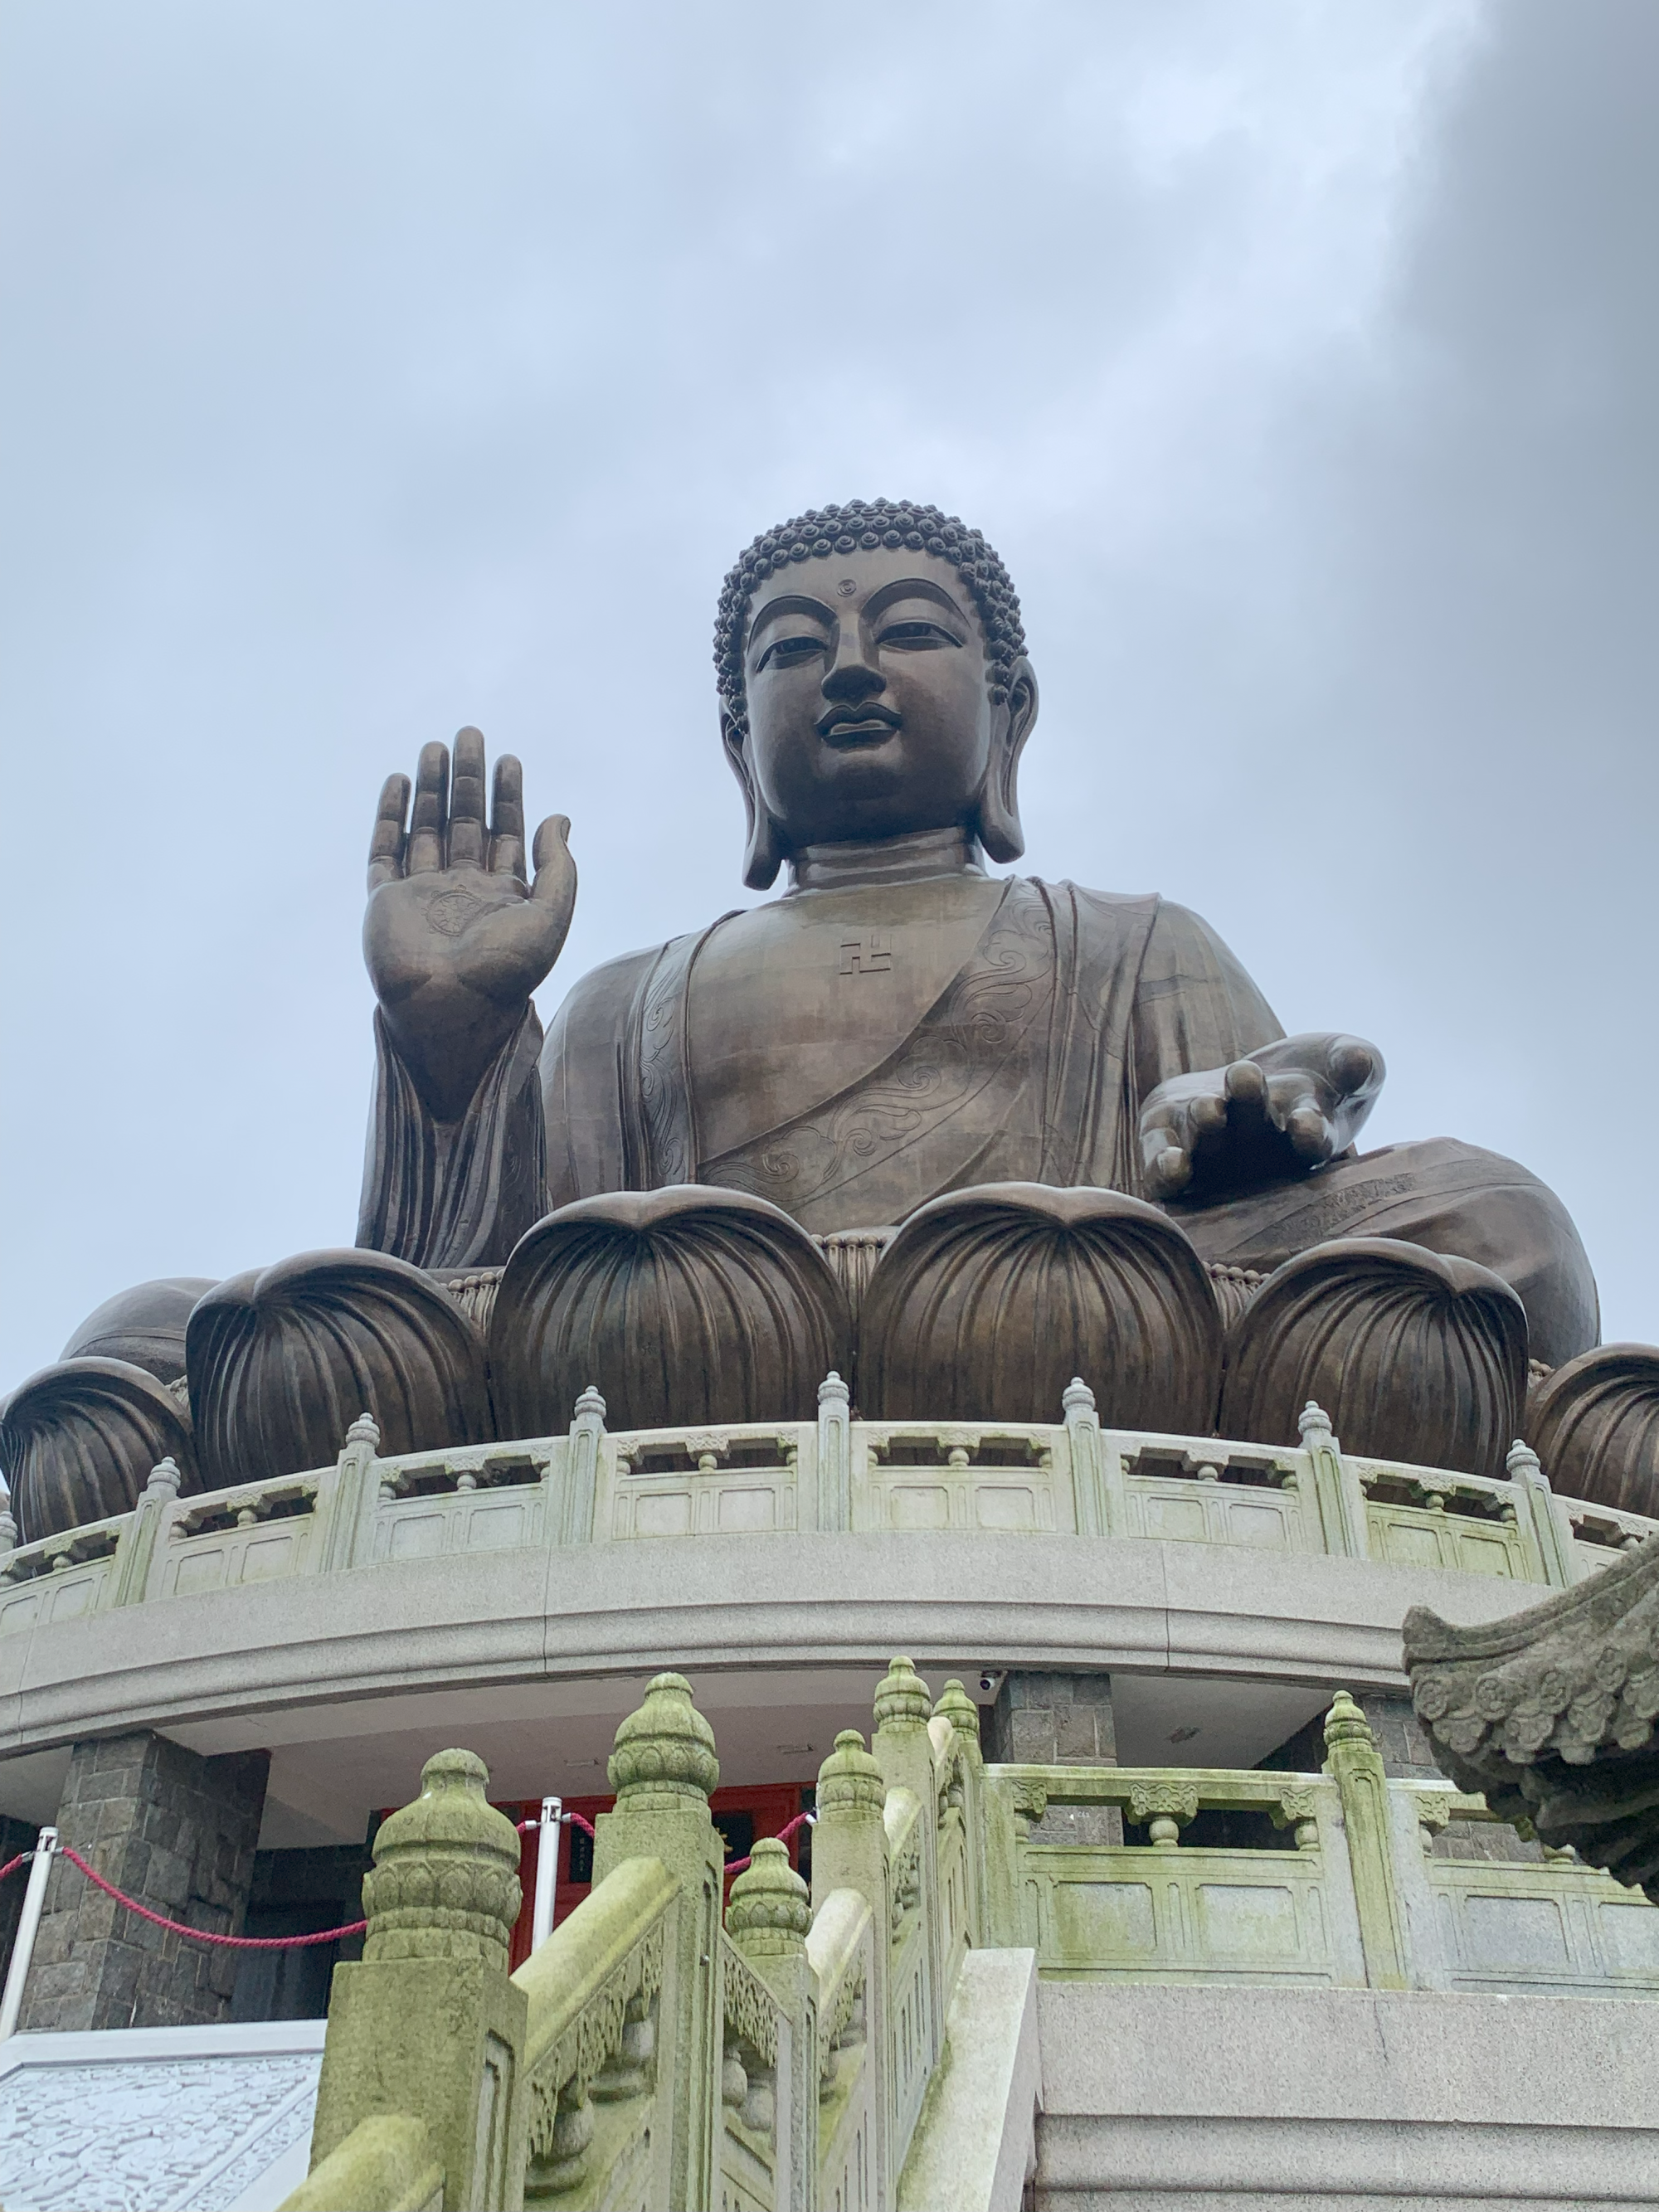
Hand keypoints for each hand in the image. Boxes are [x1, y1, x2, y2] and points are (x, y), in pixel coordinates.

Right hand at [364, 728, 576, 1121]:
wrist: (451, 1009)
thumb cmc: (506, 972)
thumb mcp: (551, 915)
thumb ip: (559, 867)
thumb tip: (560, 818)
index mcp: (502, 897)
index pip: (505, 833)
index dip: (508, 796)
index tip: (509, 760)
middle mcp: (461, 892)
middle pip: (465, 822)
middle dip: (468, 779)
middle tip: (471, 734)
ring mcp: (422, 895)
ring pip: (426, 828)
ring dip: (431, 788)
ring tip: (436, 746)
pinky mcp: (386, 902)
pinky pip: (385, 851)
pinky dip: (391, 816)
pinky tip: (400, 782)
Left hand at [1140, 1033, 1383, 1202]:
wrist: (1251, 1080)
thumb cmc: (1314, 1075)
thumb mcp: (1342, 1060)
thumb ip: (1359, 1065)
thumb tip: (1361, 1062)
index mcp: (1307, 1139)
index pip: (1312, 1143)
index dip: (1310, 1136)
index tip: (1307, 1124)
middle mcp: (1259, 1158)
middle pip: (1254, 1140)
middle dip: (1250, 1112)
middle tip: (1247, 1079)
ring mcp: (1212, 1157)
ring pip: (1209, 1152)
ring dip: (1208, 1131)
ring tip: (1211, 1108)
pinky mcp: (1168, 1145)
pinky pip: (1163, 1168)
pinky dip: (1166, 1169)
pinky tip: (1173, 1164)